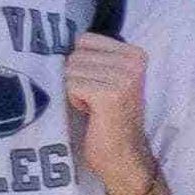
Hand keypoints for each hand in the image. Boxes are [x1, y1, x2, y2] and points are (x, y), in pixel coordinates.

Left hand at [60, 30, 155, 194]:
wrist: (123, 155)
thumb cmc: (110, 117)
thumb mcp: (110, 77)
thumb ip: (95, 56)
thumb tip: (58, 39)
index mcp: (136, 54)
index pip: (85, 40)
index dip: (83, 64)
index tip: (100, 85)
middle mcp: (134, 62)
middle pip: (76, 55)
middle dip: (79, 78)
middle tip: (97, 99)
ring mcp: (123, 78)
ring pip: (70, 70)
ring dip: (76, 91)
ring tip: (95, 107)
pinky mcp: (109, 94)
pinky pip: (70, 85)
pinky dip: (75, 101)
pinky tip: (92, 113)